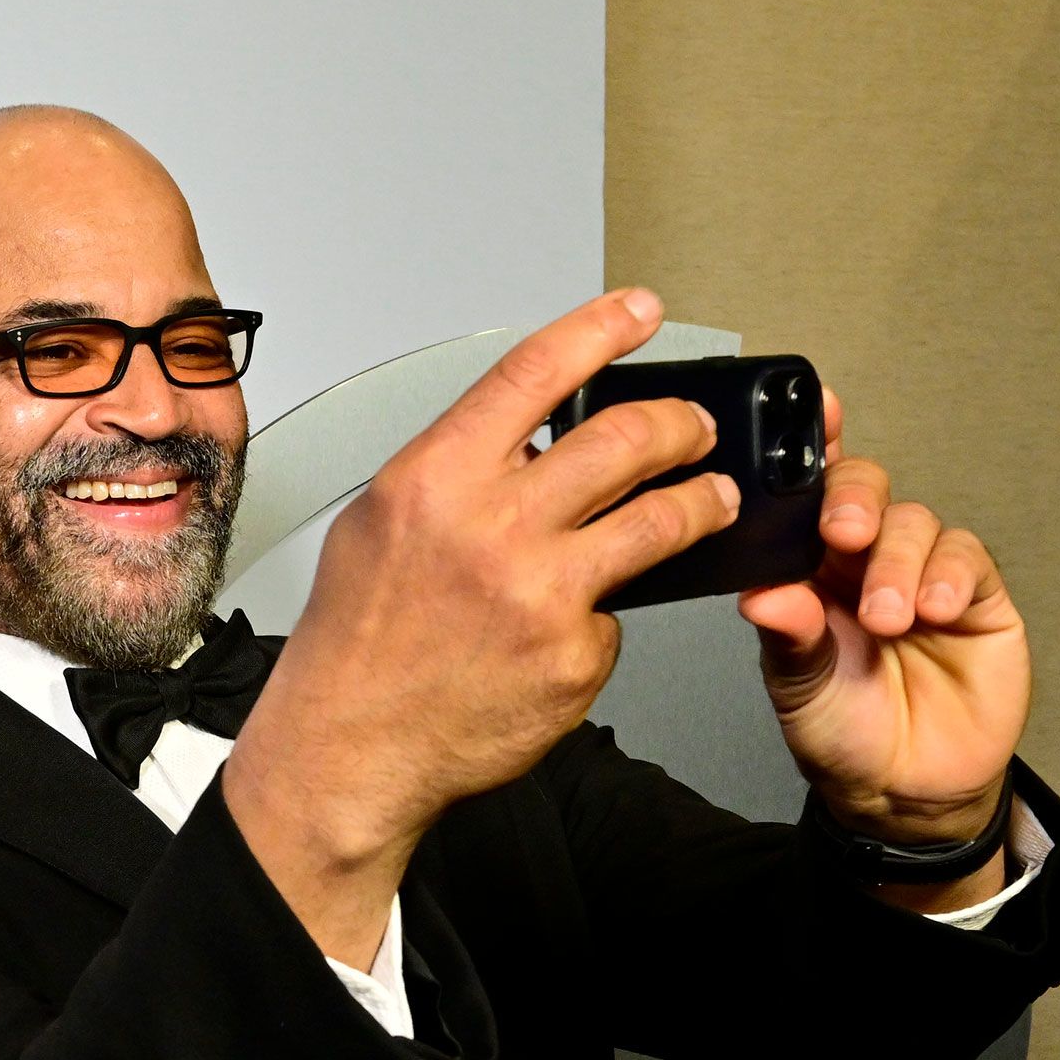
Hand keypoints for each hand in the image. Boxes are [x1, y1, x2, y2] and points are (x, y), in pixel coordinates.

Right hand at [222, 289, 736, 961]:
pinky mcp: (574, 657)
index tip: (640, 312)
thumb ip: (454, 474)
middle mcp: (492, 527)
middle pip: (629, 438)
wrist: (349, 747)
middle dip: (681, 425)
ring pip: (663, 518)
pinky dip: (605, 616)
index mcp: (435, 479)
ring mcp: (541, 594)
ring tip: (710, 501)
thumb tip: (524, 442)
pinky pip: (621, 616)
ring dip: (702, 501)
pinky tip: (575, 626)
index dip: (601, 328)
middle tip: (694, 431)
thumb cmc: (356, 643)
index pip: (536, 371)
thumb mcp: (379, 525)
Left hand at [738, 388, 1028, 854]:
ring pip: (915, 523)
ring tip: (890, 617)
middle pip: (864, 492)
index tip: (815, 415)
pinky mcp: (978, 596)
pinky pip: (968, 560)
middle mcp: (861, 561)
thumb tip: (763, 594)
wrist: (904, 792)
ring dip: (898, 561)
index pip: (806, 495)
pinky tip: (935, 610)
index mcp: (806, 571)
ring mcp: (921, 573)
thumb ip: (789, 636)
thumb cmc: (840, 732)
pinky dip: (950, 576)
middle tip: (845, 533)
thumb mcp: (798, 688)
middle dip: (855, 501)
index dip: (811, 448)